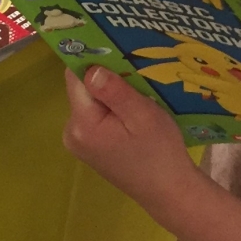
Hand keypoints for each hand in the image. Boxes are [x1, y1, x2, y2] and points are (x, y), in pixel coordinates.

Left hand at [63, 66, 199, 214]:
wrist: (169, 192)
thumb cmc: (160, 153)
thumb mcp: (143, 116)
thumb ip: (115, 91)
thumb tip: (92, 67)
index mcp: (82, 124)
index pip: (76, 77)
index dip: (95, 60)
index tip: (116, 49)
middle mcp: (71, 132)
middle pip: (82, 88)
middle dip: (106, 77)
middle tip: (135, 71)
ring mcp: (78, 141)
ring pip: (90, 101)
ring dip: (110, 93)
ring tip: (138, 91)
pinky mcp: (89, 146)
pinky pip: (95, 115)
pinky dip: (112, 108)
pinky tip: (133, 111)